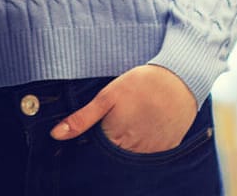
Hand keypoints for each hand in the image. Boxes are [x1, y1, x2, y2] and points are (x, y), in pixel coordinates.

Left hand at [49, 64, 197, 153]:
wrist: (180, 79)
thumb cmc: (142, 84)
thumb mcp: (107, 96)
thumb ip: (82, 118)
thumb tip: (56, 135)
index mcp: (115, 139)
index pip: (96, 153)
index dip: (92, 143)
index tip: (95, 131)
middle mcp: (134, 151)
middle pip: (114, 157)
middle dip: (109, 146)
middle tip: (117, 123)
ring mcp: (152, 152)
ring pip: (131, 158)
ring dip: (127, 147)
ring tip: (132, 123)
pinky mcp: (167, 149)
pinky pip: (150, 156)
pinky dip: (145, 146)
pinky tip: (145, 127)